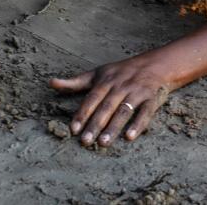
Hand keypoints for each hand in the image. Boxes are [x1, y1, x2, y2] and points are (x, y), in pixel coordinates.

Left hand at [51, 52, 182, 146]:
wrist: (155, 64)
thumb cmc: (121, 72)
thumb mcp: (98, 73)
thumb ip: (75, 82)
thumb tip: (51, 83)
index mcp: (106, 80)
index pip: (92, 98)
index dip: (83, 113)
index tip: (74, 129)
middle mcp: (120, 85)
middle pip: (106, 106)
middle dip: (95, 124)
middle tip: (85, 142)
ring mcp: (137, 91)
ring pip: (123, 111)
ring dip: (113, 127)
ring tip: (103, 143)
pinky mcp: (152, 98)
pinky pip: (145, 112)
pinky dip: (138, 124)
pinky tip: (130, 137)